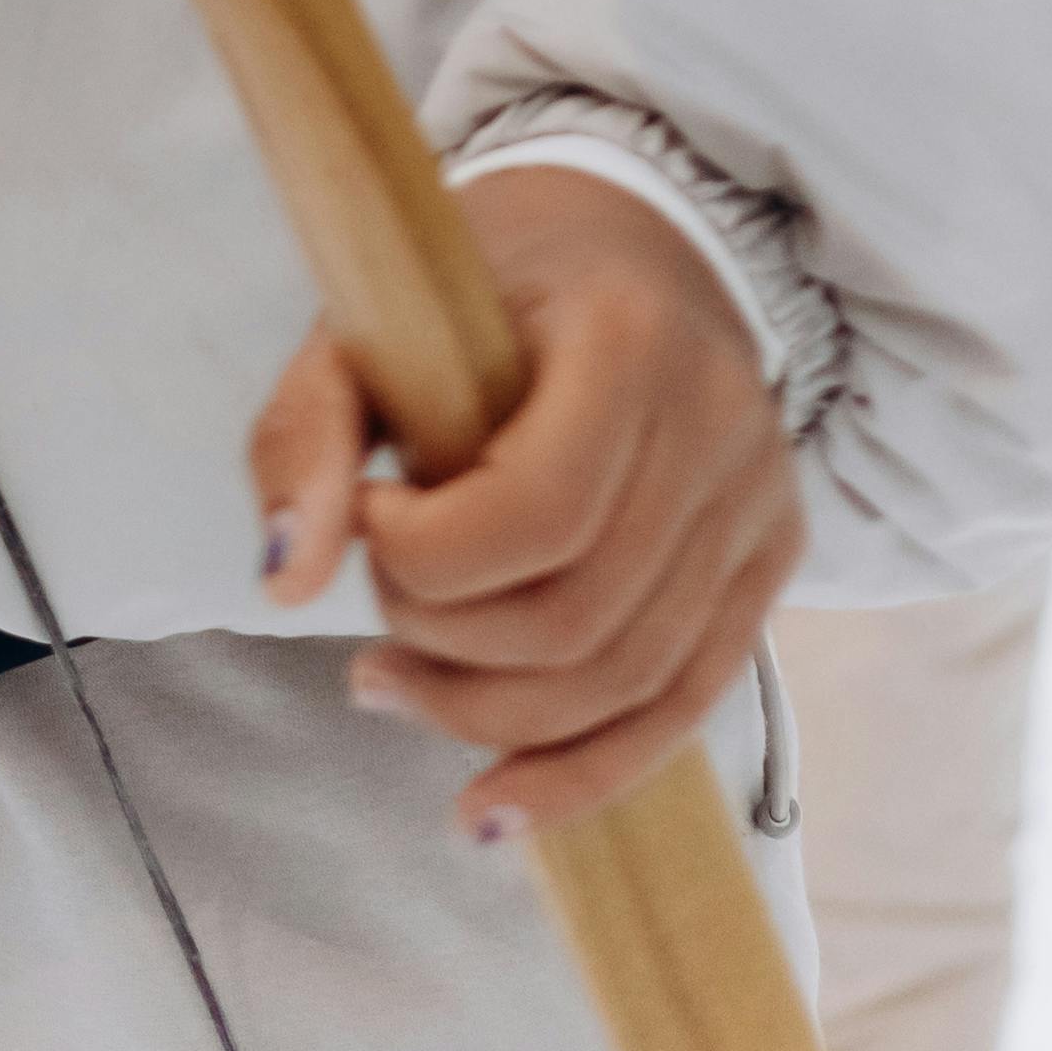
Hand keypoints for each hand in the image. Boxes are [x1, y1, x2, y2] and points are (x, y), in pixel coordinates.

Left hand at [248, 167, 801, 835]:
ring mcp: (759, 505)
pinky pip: (682, 706)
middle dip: (448, 648)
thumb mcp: (376, 313)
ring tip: (389, 688)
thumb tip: (282, 580)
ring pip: (628, 681)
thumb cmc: (488, 276)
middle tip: (372, 617)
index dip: (428, 554)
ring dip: (491, 721)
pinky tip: (488, 809)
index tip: (369, 513)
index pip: (537, 513)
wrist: (630, 240)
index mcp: (630, 339)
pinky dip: (582, 775)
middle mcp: (721, 428)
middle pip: (579, 617)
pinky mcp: (769, 568)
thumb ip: (310, 429)